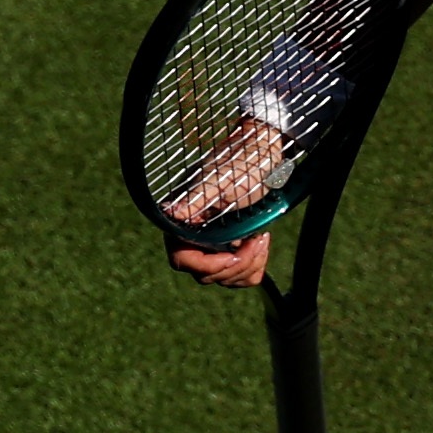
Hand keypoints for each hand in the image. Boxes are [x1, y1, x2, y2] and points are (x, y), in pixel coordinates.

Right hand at [159, 119, 288, 287]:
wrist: (263, 155)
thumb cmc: (240, 162)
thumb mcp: (218, 181)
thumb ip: (194, 200)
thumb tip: (169, 212)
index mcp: (183, 220)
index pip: (182, 260)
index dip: (208, 265)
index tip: (233, 254)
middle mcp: (194, 235)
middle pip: (206, 274)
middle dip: (235, 264)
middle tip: (256, 239)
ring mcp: (213, 243)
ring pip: (224, 278)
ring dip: (248, 264)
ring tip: (261, 238)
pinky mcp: (232, 246)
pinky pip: (240, 275)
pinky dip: (255, 264)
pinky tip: (261, 242)